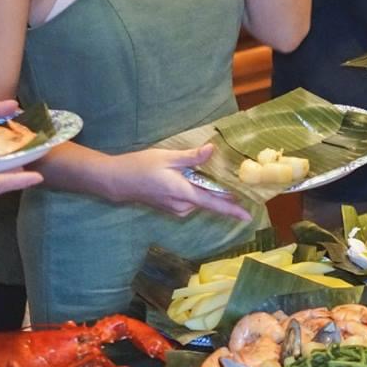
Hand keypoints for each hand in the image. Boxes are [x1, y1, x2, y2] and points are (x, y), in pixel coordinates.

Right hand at [107, 145, 251, 222]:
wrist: (118, 181)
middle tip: (229, 177)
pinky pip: (191, 199)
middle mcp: (183, 206)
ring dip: (203, 187)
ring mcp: (177, 209)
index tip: (248, 216)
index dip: (232, 210)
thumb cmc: (141, 167)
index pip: (213, 204)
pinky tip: (186, 177)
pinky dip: (195, 190)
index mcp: (183, 193)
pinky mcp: (172, 208)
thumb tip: (212, 150)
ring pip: (200, 198)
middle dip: (220, 190)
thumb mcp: (168, 157)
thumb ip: (192, 157)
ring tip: (194, 170)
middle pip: (209, 199)